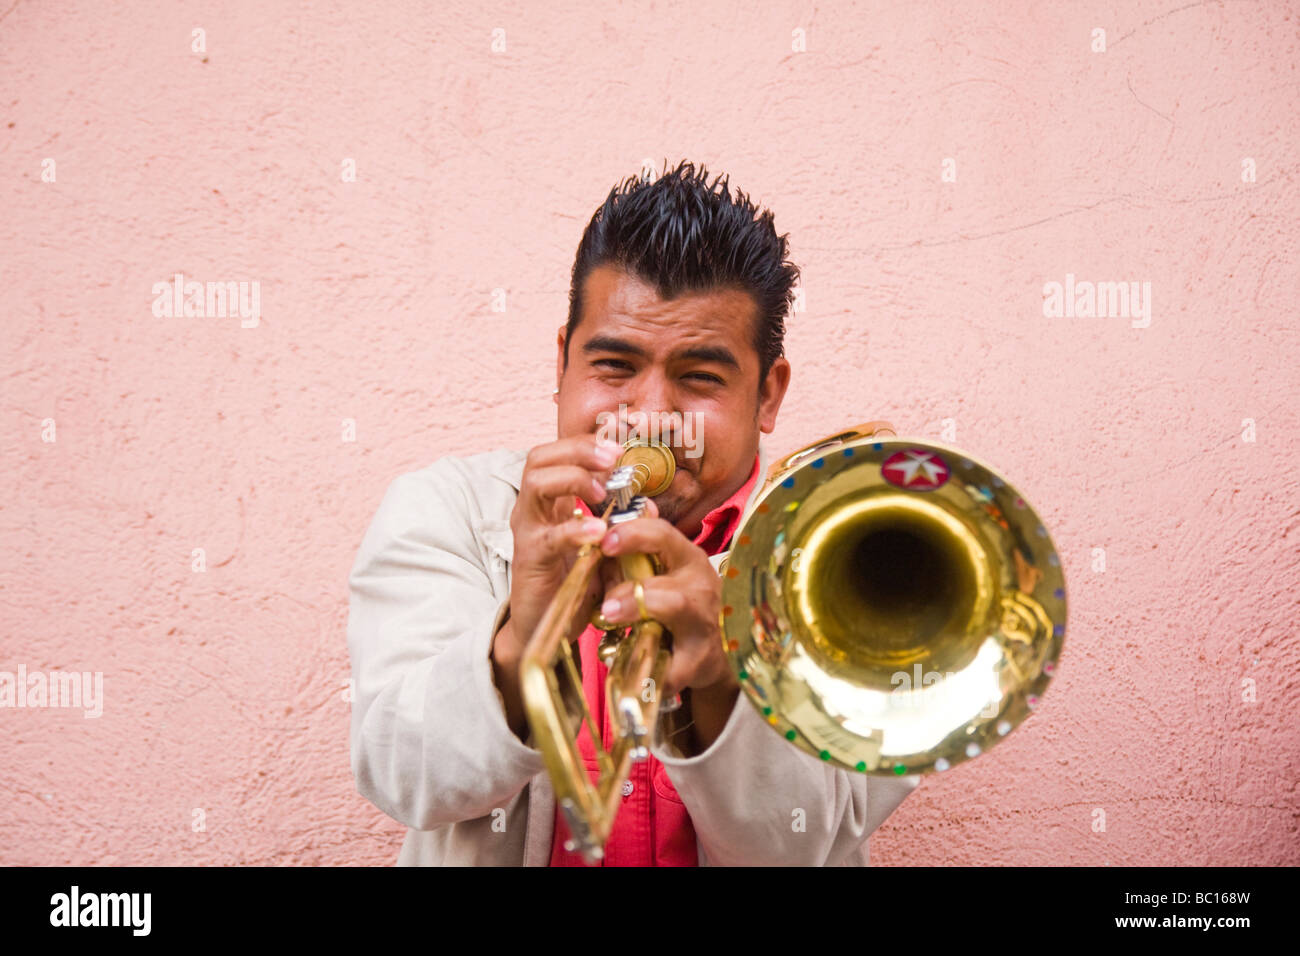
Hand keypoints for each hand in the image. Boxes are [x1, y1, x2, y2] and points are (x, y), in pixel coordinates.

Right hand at [496, 434, 625, 663]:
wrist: (546, 626)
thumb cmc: (575, 582)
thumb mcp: (603, 547)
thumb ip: (620, 524)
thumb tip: (649, 504)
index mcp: (549, 502)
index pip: (556, 454)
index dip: (585, 445)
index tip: (618, 451)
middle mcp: (532, 510)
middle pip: (539, 458)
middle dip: (578, 452)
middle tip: (612, 461)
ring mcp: (528, 532)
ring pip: (536, 484)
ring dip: (574, 480)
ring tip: (603, 494)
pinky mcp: (530, 560)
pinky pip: (549, 536)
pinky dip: (575, 529)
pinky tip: (599, 532)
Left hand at [593, 497, 740, 701]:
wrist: (723, 648)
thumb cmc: (688, 602)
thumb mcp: (674, 569)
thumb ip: (651, 545)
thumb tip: (642, 505)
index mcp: (689, 561)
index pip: (664, 536)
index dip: (632, 535)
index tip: (604, 542)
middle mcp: (700, 589)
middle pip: (671, 586)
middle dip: (633, 592)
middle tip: (605, 602)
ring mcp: (703, 626)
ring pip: (676, 615)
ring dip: (638, 616)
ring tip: (610, 620)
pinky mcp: (698, 662)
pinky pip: (670, 669)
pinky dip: (646, 674)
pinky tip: (626, 671)